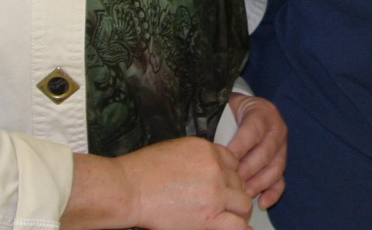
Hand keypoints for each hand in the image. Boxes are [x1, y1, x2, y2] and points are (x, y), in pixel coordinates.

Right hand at [65, 137, 250, 229]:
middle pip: (239, 182)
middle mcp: (216, 169)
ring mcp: (215, 193)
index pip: (233, 162)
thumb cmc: (142, 171)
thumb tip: (208, 170)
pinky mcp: (209, 217)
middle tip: (221, 203)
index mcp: (208, 150)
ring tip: (227, 217)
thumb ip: (199, 158)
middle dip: (232, 192)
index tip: (222, 185)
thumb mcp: (176, 150)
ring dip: (237, 210)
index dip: (228, 175)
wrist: (128, 189)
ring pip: (243, 203)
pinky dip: (241, 228)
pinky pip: (238, 225)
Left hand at [226, 93, 287, 208]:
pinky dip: (273, 193)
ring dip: (258, 183)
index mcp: (262, 112)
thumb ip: (219, 123)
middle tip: (231, 183)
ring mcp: (282, 147)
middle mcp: (276, 129)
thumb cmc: (230, 112)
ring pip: (274, 168)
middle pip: (264, 153)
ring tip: (243, 195)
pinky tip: (262, 203)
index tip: (224, 161)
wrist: (244, 110)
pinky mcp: (281, 163)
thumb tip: (208, 146)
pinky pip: (281, 180)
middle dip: (247, 170)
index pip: (252, 131)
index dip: (239, 148)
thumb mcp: (226, 109)